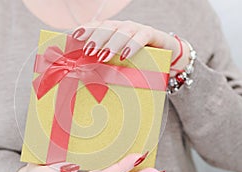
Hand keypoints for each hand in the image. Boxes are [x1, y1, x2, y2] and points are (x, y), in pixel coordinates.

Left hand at [72, 20, 189, 75]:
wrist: (168, 56)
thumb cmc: (139, 60)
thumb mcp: (120, 60)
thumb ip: (107, 61)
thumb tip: (86, 73)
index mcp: (114, 31)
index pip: (98, 26)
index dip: (87, 29)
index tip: (75, 36)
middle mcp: (124, 27)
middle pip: (108, 27)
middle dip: (97, 38)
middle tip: (88, 51)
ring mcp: (138, 29)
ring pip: (123, 31)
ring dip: (112, 43)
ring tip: (103, 56)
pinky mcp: (152, 34)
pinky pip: (141, 37)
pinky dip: (132, 45)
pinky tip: (124, 55)